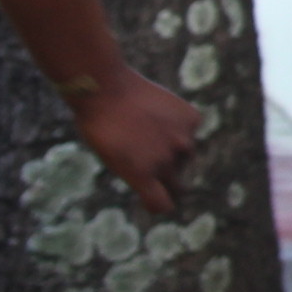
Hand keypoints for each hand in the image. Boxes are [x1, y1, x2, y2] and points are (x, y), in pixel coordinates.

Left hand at [67, 67, 198, 215]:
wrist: (105, 87)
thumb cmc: (100, 124)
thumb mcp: (112, 156)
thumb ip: (138, 170)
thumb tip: (156, 175)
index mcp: (142, 175)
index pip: (162, 204)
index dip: (160, 204)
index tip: (158, 200)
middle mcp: (165, 161)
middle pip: (176, 181)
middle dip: (167, 177)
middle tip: (153, 159)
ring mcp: (182, 139)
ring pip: (185, 153)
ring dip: (174, 147)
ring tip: (150, 128)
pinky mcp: (191, 119)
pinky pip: (189, 128)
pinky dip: (179, 124)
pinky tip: (160, 112)